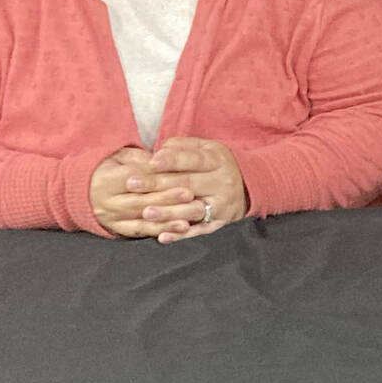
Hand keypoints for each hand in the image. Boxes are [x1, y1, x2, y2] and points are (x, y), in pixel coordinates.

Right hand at [89, 146, 199, 238]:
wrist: (83, 191)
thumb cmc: (109, 168)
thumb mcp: (120, 157)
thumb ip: (140, 159)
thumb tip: (161, 161)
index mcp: (106, 180)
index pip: (134, 178)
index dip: (156, 177)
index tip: (178, 173)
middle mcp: (107, 202)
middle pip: (140, 202)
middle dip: (165, 198)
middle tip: (189, 194)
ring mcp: (112, 219)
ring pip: (142, 221)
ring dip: (167, 220)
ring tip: (187, 218)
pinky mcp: (118, 230)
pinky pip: (141, 233)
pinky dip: (160, 232)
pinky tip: (178, 231)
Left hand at [128, 137, 249, 242]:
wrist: (249, 186)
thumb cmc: (217, 164)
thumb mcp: (207, 148)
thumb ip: (183, 146)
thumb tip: (159, 152)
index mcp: (218, 160)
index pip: (193, 160)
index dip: (172, 160)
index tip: (151, 162)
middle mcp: (222, 183)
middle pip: (188, 184)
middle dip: (158, 184)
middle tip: (132, 184)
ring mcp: (222, 205)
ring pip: (193, 210)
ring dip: (169, 213)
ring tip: (146, 212)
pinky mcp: (220, 223)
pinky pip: (199, 231)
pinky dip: (181, 235)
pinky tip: (163, 236)